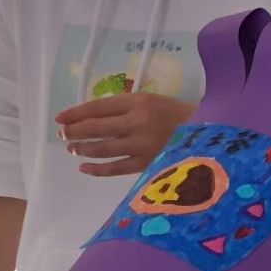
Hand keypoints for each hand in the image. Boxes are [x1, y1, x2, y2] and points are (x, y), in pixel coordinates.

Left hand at [53, 92, 193, 177]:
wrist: (211, 134)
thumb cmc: (180, 115)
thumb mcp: (153, 101)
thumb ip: (126, 107)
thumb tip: (93, 117)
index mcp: (140, 102)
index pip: (99, 107)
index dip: (76, 113)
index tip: (60, 117)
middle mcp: (138, 122)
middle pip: (96, 128)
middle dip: (75, 131)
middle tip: (62, 134)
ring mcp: (142, 144)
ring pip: (103, 148)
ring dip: (82, 149)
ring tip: (71, 149)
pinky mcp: (148, 163)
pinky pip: (116, 168)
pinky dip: (97, 169)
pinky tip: (84, 168)